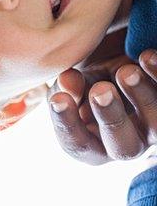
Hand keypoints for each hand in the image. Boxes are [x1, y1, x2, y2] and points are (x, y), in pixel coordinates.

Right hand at [49, 50, 156, 164]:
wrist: (117, 71)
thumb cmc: (87, 86)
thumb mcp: (71, 87)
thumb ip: (66, 88)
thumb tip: (68, 80)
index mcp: (93, 146)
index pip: (78, 145)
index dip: (67, 123)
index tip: (58, 99)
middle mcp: (127, 144)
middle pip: (125, 148)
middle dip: (112, 117)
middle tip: (100, 90)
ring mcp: (153, 129)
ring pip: (156, 124)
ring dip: (141, 96)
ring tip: (126, 71)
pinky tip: (146, 57)